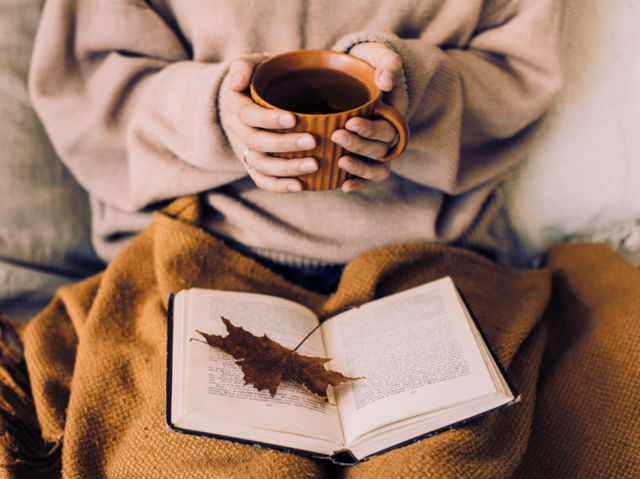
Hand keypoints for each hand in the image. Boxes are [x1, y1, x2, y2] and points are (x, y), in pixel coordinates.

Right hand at [220, 55, 318, 192]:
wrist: (256, 96)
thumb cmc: (261, 77)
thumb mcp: (252, 64)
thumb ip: (244, 66)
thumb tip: (237, 80)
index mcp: (234, 104)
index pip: (247, 114)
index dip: (268, 119)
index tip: (293, 119)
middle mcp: (237, 130)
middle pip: (256, 142)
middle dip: (284, 144)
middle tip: (312, 141)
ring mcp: (245, 149)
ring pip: (260, 165)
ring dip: (286, 168)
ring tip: (313, 165)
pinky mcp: (254, 164)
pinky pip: (262, 180)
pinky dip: (279, 186)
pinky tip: (300, 186)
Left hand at [334, 43, 408, 192]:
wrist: (354, 76)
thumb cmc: (366, 64)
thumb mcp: (378, 55)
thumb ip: (387, 62)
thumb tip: (386, 81)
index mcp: (396, 113)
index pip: (388, 127)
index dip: (370, 129)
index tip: (349, 122)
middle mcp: (389, 135)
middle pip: (381, 148)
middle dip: (359, 145)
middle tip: (337, 136)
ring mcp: (377, 149)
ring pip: (378, 168)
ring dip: (361, 168)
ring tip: (340, 162)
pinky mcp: (364, 158)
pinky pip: (367, 178)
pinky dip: (358, 184)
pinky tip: (343, 186)